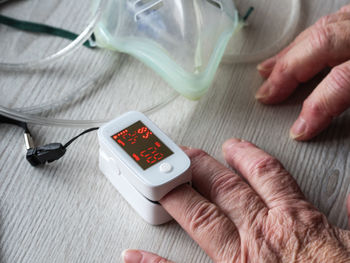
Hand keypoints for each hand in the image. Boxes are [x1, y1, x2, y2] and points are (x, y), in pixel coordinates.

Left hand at [123, 139, 349, 261]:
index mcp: (297, 220)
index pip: (267, 175)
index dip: (248, 157)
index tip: (234, 146)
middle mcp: (262, 233)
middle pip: (226, 189)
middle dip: (203, 167)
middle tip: (185, 154)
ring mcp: (239, 259)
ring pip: (202, 217)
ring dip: (179, 195)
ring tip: (160, 180)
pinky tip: (132, 255)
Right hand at [256, 5, 349, 140]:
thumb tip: (338, 141)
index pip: (342, 80)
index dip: (317, 107)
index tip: (300, 129)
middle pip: (320, 45)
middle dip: (286, 73)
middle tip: (267, 95)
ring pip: (319, 30)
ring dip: (288, 53)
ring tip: (267, 71)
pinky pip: (327, 21)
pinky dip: (304, 38)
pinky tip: (295, 47)